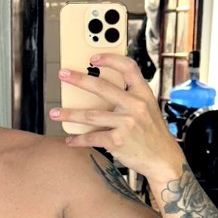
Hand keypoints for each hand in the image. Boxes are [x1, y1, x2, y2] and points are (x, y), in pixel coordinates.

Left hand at [52, 53, 182, 177]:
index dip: (110, 59)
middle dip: (78, 79)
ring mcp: (127, 123)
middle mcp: (135, 106)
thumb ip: (129, 98)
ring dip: (69, 114)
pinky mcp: (118, 141)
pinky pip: (92, 138)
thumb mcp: (148, 109)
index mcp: (144, 94)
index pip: (128, 67)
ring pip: (90, 115)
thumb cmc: (152, 133)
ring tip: (54, 113)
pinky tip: (70, 139)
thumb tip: (99, 89)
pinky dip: (78, 140)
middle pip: (101, 87)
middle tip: (62, 74)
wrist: (163, 159)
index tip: (93, 58)